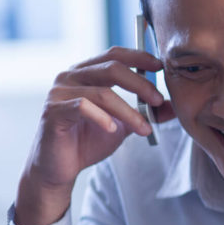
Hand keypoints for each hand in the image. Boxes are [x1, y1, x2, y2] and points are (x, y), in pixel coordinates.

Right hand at [14, 46, 175, 224]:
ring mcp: (59, 93)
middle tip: (158, 100)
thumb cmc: (87, 143)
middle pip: (111, 68)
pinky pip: (82, 107)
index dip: (138, 57)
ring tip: (144, 128)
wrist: (60, 169)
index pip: (114, 55)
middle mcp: (69, 76)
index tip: (161, 67)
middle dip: (140, 84)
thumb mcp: (123, 126)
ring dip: (128, 111)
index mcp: (85, 73)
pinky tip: (113, 130)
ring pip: (102, 93)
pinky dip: (102, 118)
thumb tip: (170, 106)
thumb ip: (143, 113)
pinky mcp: (53, 111)